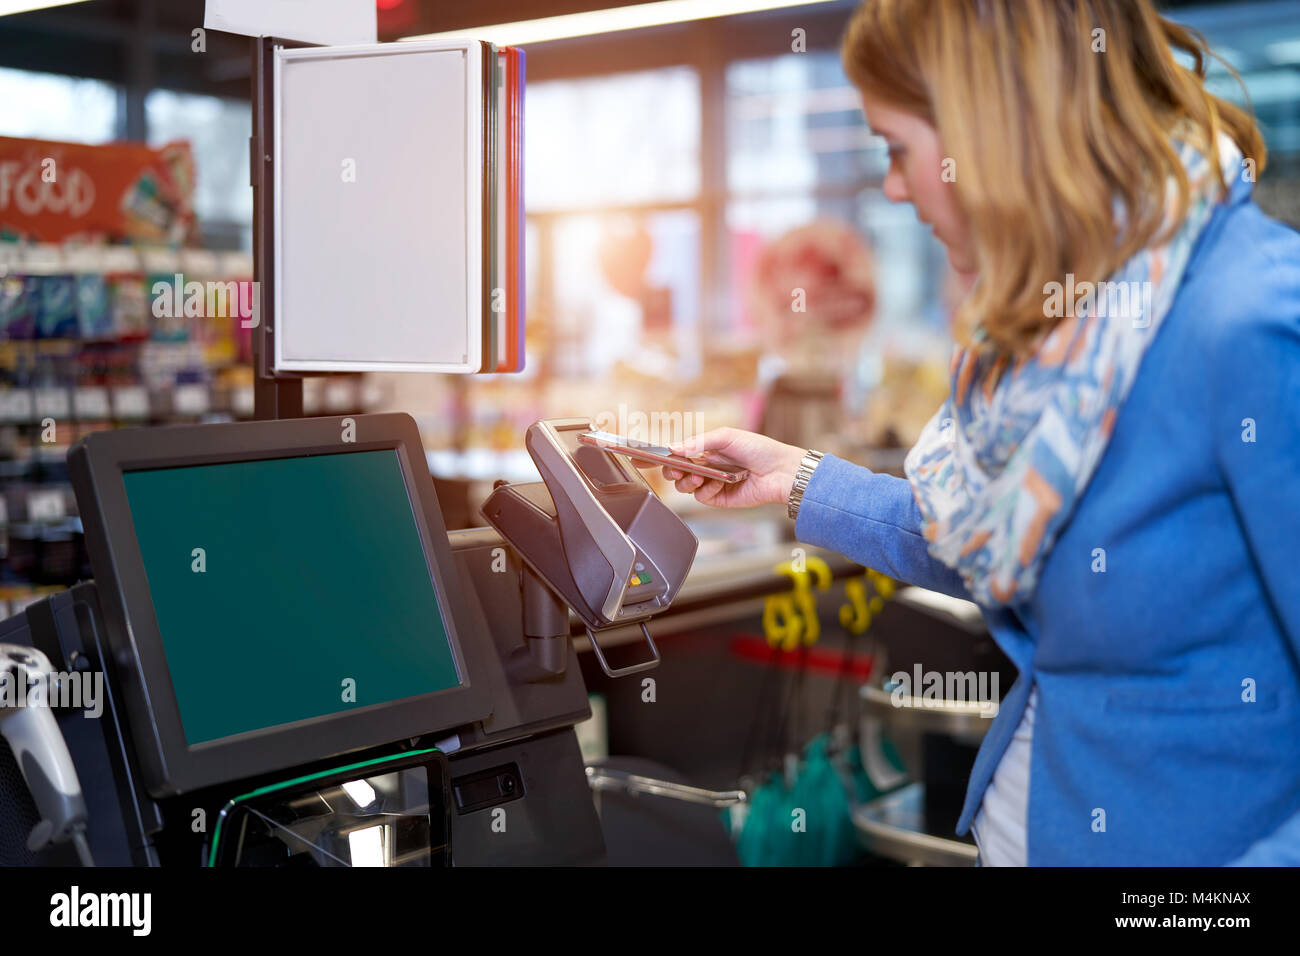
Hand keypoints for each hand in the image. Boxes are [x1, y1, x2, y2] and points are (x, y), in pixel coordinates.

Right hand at [661, 427, 806, 508]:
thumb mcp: (727, 436)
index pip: (679, 455)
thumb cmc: (759, 449)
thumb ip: (698, 442)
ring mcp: (712, 484)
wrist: (780, 470)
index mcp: (706, 450)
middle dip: (673, 471)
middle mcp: (707, 467)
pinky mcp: (719, 499)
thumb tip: (673, 447)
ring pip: (685, 487)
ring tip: (701, 476)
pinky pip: (702, 498)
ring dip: (689, 481)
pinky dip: (707, 490)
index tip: (663, 458)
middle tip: (678, 469)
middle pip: (677, 473)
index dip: (668, 458)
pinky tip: (719, 483)